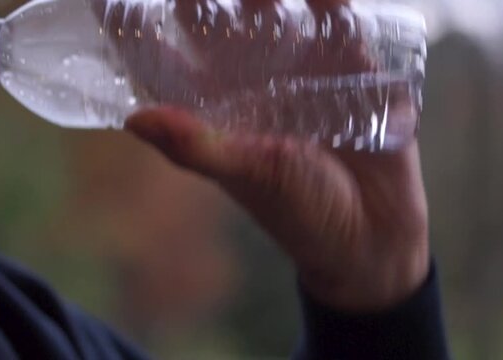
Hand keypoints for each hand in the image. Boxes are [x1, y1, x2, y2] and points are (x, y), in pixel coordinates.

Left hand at [120, 0, 429, 311]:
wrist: (371, 235)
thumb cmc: (300, 213)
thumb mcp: (248, 176)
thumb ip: (198, 146)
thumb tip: (134, 117)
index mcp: (212, 107)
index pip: (161, 59)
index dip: (130, 28)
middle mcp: (247, 80)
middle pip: (211, 20)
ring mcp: (297, 67)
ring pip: (269, 9)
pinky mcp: (348, 64)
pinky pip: (335, 19)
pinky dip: (326, 1)